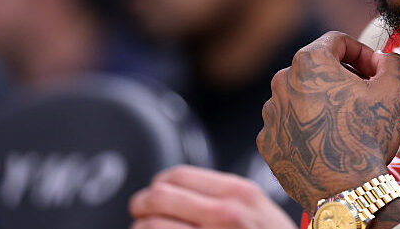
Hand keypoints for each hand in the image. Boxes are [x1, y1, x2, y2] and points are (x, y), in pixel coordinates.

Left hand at [129, 165, 297, 228]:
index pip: (177, 176)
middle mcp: (224, 215)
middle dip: (141, 205)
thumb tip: (180, 188)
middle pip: (158, 197)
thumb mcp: (260, 209)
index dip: (158, 185)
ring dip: (141, 228)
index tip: (154, 195)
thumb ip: (229, 196)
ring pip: (149, 226)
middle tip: (139, 212)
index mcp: (238, 193)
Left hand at [256, 32, 399, 213]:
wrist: (346, 191)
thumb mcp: (394, 90)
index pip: (337, 42)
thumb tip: (385, 59)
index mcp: (309, 62)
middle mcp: (282, 82)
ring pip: (301, 96)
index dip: (362, 52)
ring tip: (345, 123)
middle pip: (317, 69)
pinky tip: (326, 141)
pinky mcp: (268, 141)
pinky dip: (307, 127)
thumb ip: (392, 63)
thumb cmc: (367, 137)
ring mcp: (272, 113)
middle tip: (364, 97)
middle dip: (342, 78)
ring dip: (322, 103)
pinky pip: (289, 124)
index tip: (374, 70)